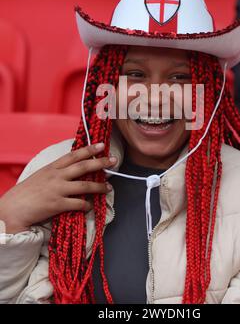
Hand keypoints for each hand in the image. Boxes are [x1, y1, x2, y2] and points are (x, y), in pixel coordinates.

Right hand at [0, 143, 116, 233]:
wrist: (12, 208)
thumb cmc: (26, 192)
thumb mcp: (41, 175)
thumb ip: (56, 171)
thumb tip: (72, 169)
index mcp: (52, 167)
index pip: (73, 155)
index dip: (88, 150)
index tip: (101, 145)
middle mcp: (56, 176)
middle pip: (82, 167)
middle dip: (100, 163)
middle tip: (113, 161)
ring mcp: (57, 190)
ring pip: (84, 186)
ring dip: (99, 187)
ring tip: (108, 187)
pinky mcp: (57, 204)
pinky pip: (77, 204)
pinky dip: (86, 205)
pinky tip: (90, 205)